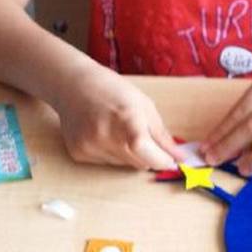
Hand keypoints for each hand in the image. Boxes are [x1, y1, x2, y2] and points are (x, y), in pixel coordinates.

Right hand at [56, 66, 182, 168]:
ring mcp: (90, 147)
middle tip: (144, 137)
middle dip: (148, 156)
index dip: (163, 161)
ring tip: (119, 131)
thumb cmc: (111, 89)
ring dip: (129, 154)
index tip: (170, 161)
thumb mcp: (144, 106)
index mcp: (126, 120)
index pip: (149, 156)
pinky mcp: (79, 153)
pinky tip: (104, 134)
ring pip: (123, 165)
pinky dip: (112, 153)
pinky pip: (106, 163)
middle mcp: (106, 137)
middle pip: (139, 163)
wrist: (73, 85)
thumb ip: (161, 135)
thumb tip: (179, 157)